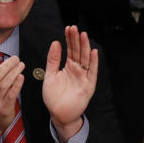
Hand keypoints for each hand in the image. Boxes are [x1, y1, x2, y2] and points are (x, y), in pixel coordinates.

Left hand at [43, 25, 96, 141]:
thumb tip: (55, 43)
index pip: (70, 50)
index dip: (69, 39)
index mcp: (68, 67)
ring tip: (83, 35)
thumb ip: (53, 60)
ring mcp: (84, 77)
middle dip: (76, 40)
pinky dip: (93, 62)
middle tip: (74, 28)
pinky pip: (92, 72)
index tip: (68, 28)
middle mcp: (77, 70)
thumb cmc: (54, 97)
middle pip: (78, 52)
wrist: (58, 114)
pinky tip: (93, 52)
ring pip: (85, 59)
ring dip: (85, 47)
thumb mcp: (50, 75)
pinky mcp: (88, 86)